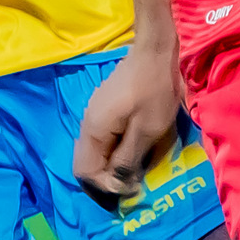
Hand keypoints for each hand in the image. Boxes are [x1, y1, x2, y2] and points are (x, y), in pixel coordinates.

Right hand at [71, 42, 181, 209]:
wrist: (154, 52)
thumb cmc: (154, 91)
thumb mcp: (148, 131)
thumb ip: (129, 159)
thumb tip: (119, 184)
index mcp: (93, 131)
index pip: (85, 172)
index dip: (105, 186)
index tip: (131, 187)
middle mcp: (87, 125)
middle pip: (86, 163)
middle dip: (107, 177)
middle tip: (133, 181)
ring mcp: (93, 115)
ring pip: (94, 151)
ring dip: (112, 163)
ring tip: (136, 166)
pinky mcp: (103, 109)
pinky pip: (102, 138)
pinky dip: (114, 149)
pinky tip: (133, 147)